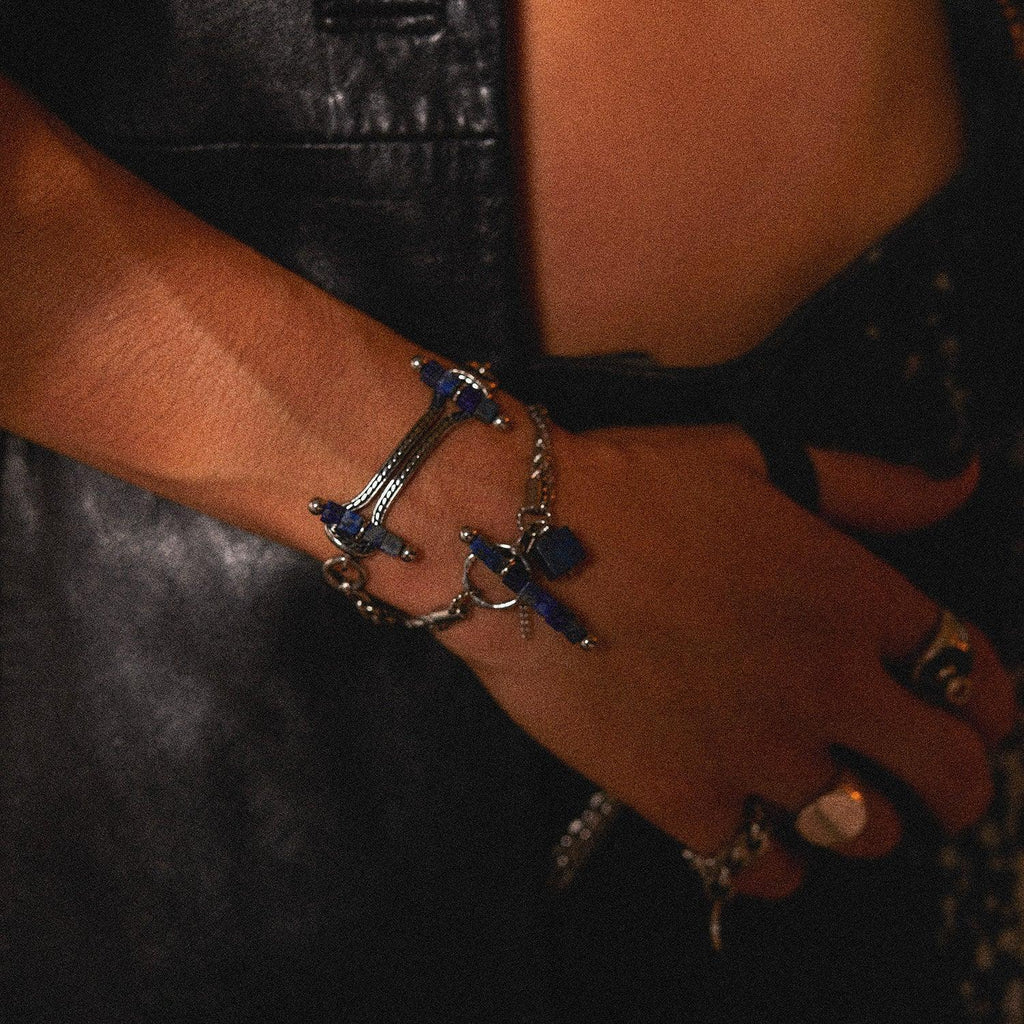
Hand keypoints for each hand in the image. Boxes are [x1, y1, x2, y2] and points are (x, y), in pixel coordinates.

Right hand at [444, 424, 1015, 899]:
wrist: (513, 543)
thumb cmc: (634, 488)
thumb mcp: (758, 460)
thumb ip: (871, 485)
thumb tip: (966, 481)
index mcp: (853, 597)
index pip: (974, 671)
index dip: (989, 698)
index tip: (977, 711)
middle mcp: (826, 685)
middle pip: (950, 776)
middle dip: (960, 787)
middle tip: (938, 786)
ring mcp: (756, 752)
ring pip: (867, 833)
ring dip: (867, 821)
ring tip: (837, 801)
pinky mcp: (685, 800)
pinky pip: (766, 870)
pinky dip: (776, 861)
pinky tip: (757, 830)